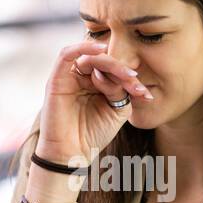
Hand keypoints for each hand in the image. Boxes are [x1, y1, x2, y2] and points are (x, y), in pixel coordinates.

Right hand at [36, 39, 152, 162]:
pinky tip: (102, 50)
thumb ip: (120, 91)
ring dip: (110, 62)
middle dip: (122, 70)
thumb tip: (118, 74)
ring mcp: (68, 77)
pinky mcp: (57, 78)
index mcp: (95, 85)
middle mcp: (81, 78)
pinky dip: (83, 47)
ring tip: (125, 74)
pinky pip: (67, 54)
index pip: (113, 71)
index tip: (145, 93)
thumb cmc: (92, 135)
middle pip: (102, 62)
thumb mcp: (116, 111)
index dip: (129, 78)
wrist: (71, 154)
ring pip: (89, 57)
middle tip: (135, 80)